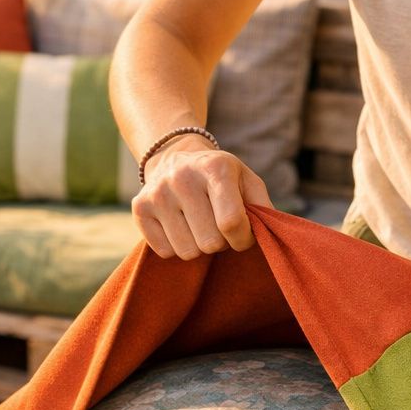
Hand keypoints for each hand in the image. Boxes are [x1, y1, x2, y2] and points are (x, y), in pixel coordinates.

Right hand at [132, 138, 271, 257]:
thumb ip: (263, 208)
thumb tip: (272, 238)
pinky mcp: (139, 208)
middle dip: (220, 243)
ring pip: (187, 252)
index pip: (231, 223)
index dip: (243, 240)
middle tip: (217, 226)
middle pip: (210, 242)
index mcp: (215, 168)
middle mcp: (182, 177)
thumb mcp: (247, 181)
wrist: (175, 157)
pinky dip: (176, 246)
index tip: (242, 236)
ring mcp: (157, 193)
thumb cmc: (220, 177)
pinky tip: (179, 226)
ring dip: (198, 246)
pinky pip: (165, 252)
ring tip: (198, 225)